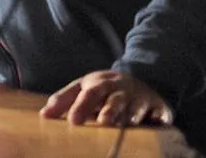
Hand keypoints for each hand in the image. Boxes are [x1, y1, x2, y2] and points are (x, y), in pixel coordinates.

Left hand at [40, 70, 172, 126]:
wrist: (138, 80)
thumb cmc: (103, 89)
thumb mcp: (82, 88)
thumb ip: (63, 100)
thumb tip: (44, 115)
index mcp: (100, 84)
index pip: (89, 94)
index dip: (81, 106)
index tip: (73, 121)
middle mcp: (121, 90)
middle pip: (114, 100)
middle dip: (109, 110)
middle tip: (103, 122)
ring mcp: (141, 99)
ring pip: (136, 108)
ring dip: (132, 116)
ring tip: (128, 125)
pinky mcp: (159, 108)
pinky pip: (161, 114)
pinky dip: (160, 119)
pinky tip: (158, 124)